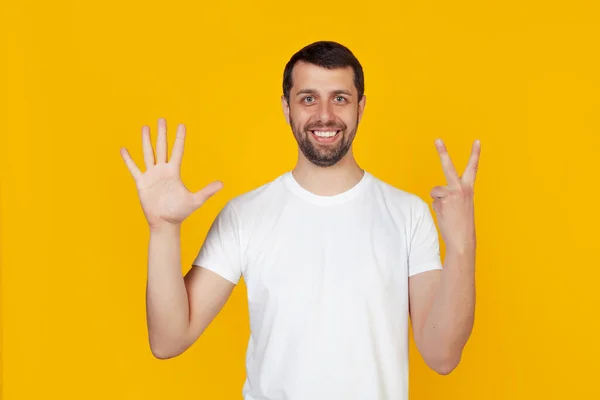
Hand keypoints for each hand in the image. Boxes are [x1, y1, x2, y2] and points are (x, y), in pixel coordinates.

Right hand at [120, 118, 223, 231]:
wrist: (165, 223)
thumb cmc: (180, 212)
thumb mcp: (195, 200)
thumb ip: (207, 191)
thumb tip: (222, 184)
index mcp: (174, 172)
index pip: (177, 151)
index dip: (179, 138)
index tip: (181, 125)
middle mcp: (162, 170)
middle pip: (162, 147)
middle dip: (162, 133)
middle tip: (162, 119)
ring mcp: (151, 175)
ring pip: (148, 154)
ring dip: (146, 141)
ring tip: (145, 127)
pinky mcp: (142, 183)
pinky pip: (134, 169)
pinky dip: (128, 160)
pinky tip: (124, 149)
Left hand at [430, 139, 480, 255]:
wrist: (462, 239)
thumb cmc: (461, 223)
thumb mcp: (461, 205)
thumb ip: (452, 194)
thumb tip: (437, 194)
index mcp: (469, 189)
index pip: (473, 169)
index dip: (475, 154)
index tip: (477, 141)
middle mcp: (461, 189)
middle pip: (448, 167)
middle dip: (443, 152)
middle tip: (437, 139)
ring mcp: (450, 195)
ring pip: (435, 190)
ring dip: (438, 200)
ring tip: (448, 212)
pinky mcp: (441, 202)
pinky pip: (433, 200)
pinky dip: (437, 207)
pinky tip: (445, 215)